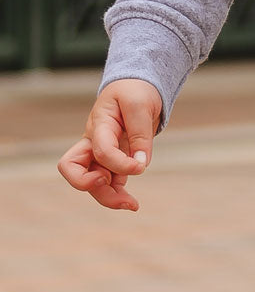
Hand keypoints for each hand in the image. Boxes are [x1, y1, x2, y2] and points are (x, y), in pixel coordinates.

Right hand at [57, 79, 162, 210]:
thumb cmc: (135, 91)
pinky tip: (131, 201)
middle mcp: (93, 142)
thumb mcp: (140, 104)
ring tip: (132, 205)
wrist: (137, 86)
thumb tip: (141, 164)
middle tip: (118, 193)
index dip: (119, 163)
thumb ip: (140, 134)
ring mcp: (100, 153)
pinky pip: (109, 183)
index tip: (140, 165)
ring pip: (93, 183)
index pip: (100, 150)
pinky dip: (118, 193)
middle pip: (76, 172)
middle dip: (93, 188)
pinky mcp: (113, 160)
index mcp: (98, 125)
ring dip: (109, 197)